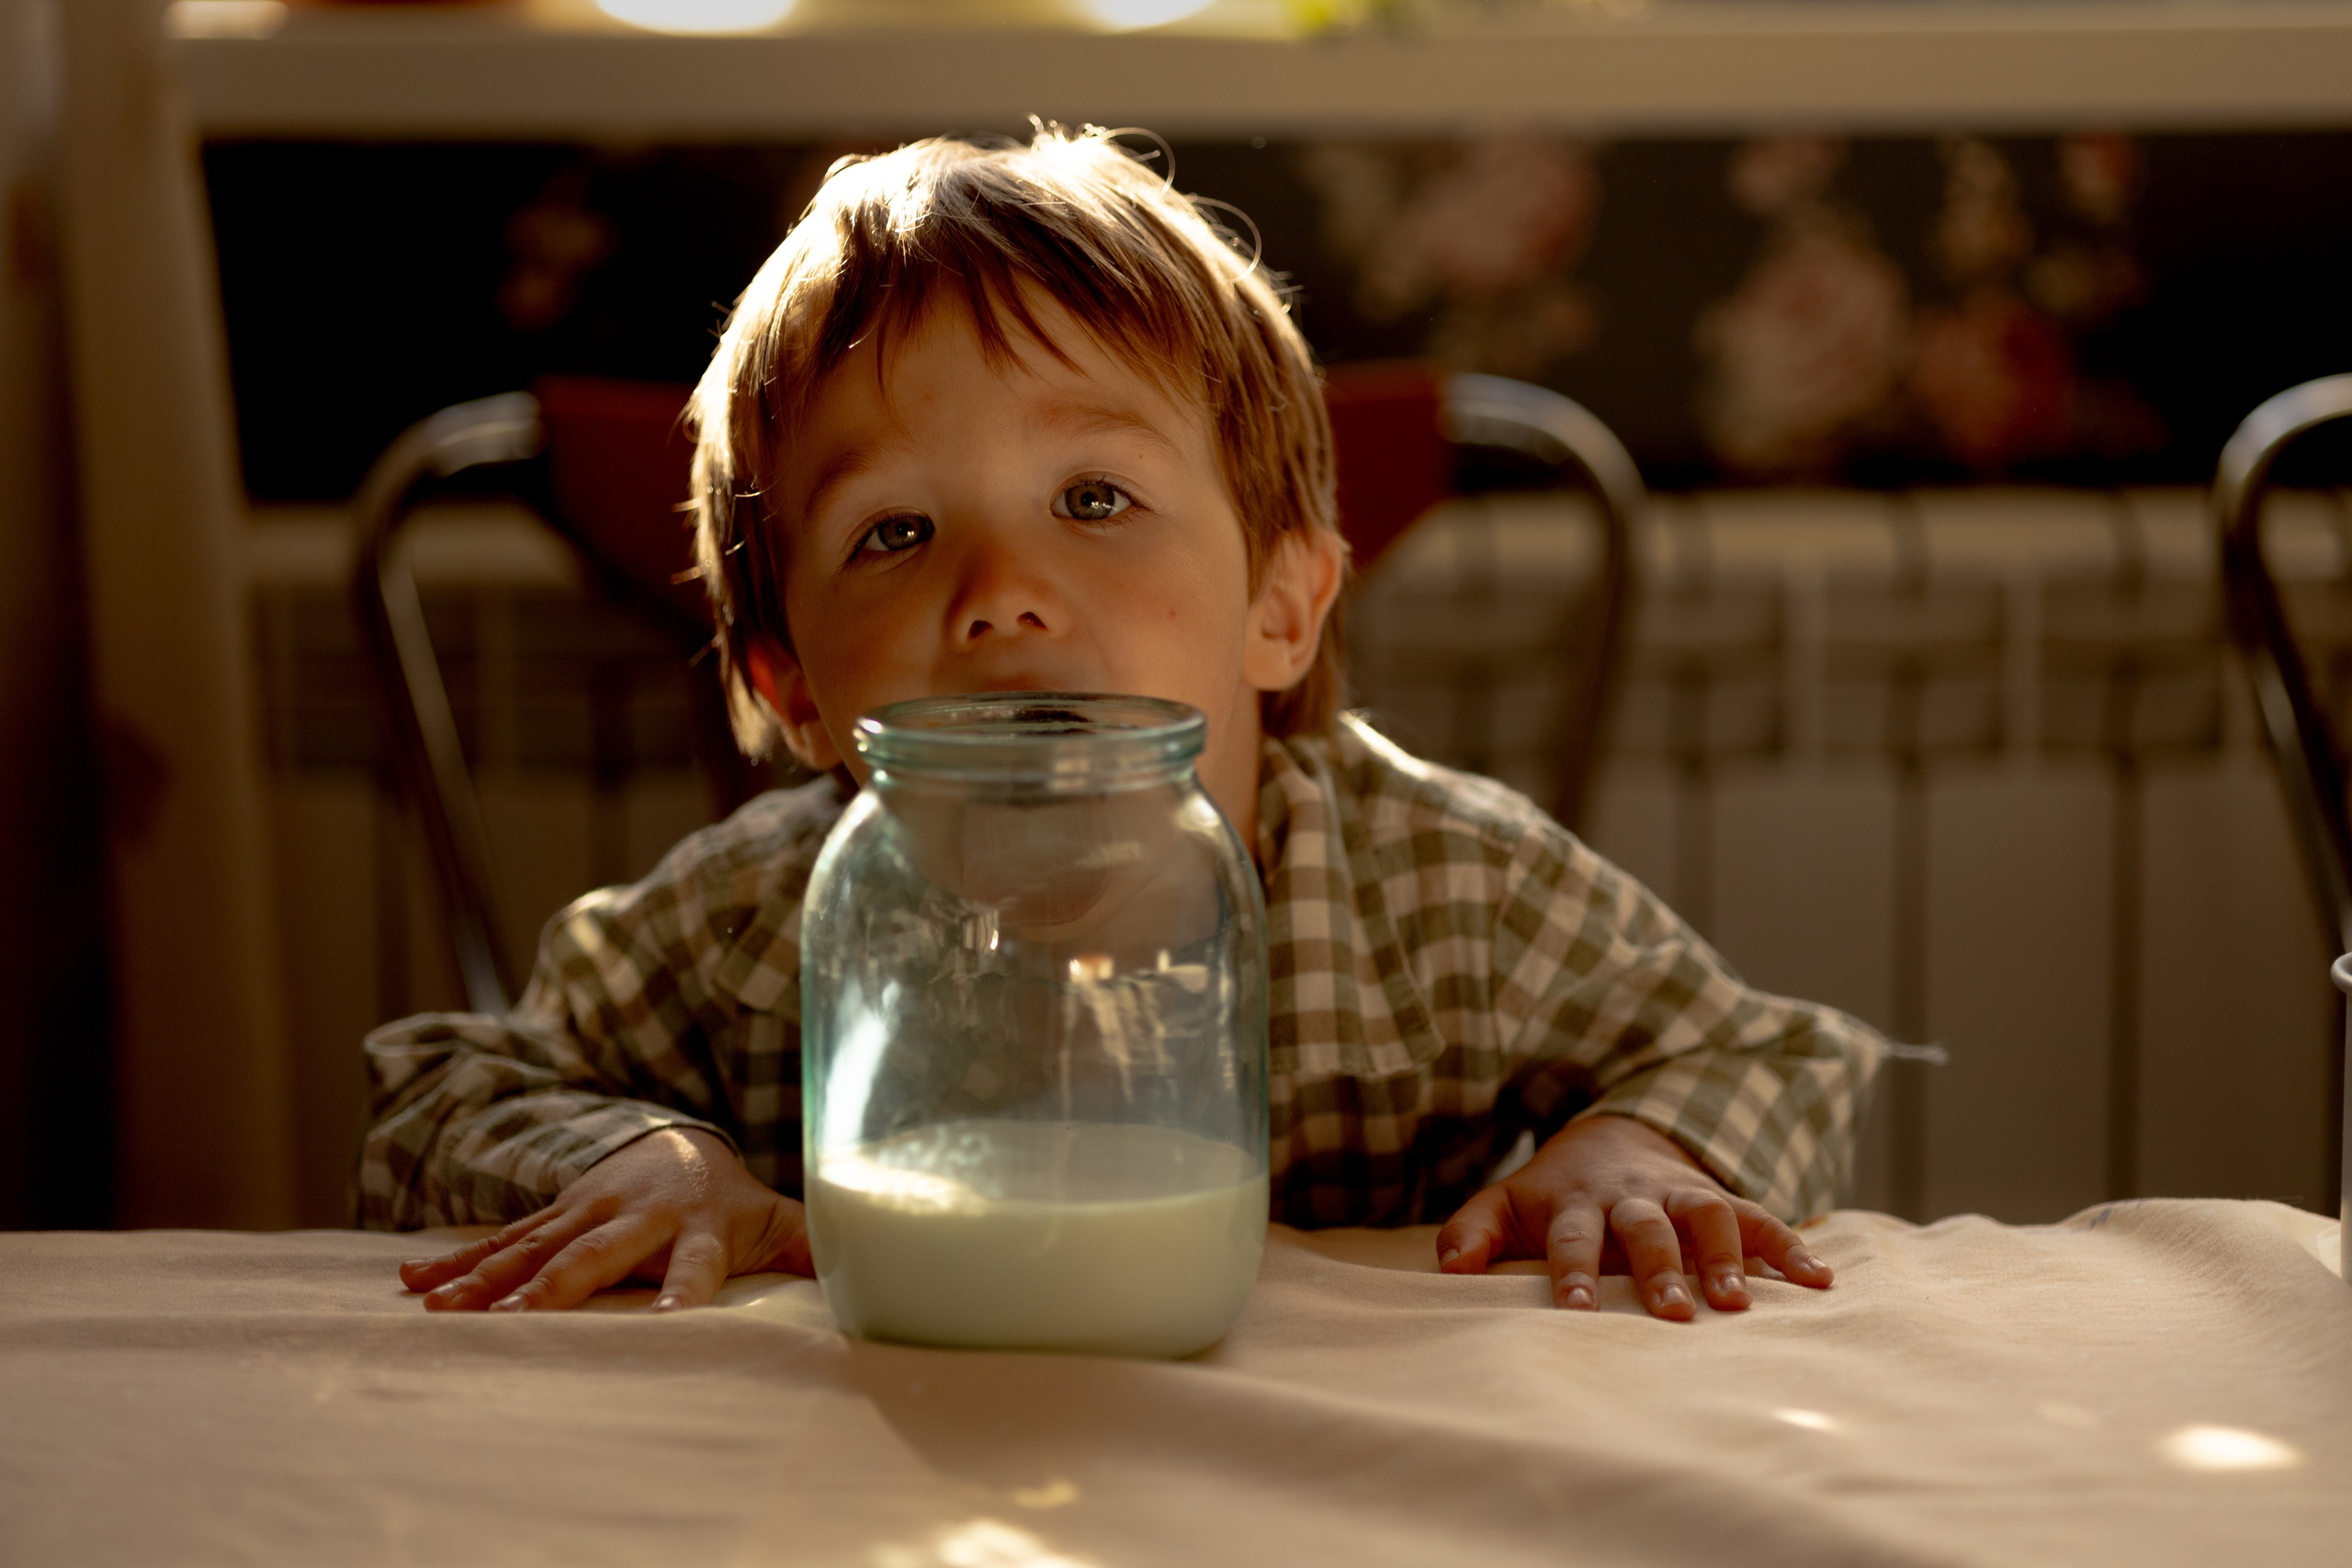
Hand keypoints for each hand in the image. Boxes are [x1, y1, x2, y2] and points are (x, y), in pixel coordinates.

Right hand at [397, 1128, 811, 1313]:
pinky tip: (412, 1285)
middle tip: (512, 1324)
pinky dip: (456, 1261)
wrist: (682, 1142)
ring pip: (533, 1247)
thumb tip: (865, 1276)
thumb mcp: (777, 1221)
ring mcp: (587, 1211)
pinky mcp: (554, 1213)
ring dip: (487, 1281)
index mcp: (698, 1226)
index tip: (669, 1327)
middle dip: (552, 1289)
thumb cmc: (733, 1200)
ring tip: (442, 1313)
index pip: (695, 1265)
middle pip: (593, 1257)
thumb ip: (810, 1250)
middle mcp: (637, 1216)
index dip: (684, 1293)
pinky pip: (500, 1238)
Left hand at [1433, 1114, 1831, 1320]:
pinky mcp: (1719, 1200)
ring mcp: (1681, 1196)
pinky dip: (1791, 1246)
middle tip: (1671, 1314)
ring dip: (1724, 1257)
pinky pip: (1760, 1218)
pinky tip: (1820, 1281)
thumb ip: (1471, 1232)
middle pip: (1646, 1229)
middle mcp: (1632, 1199)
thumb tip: (1447, 1271)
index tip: (1577, 1310)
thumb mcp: (1507, 1203)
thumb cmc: (1555, 1194)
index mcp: (1576, 1203)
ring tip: (1739, 1304)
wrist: (1613, 1137)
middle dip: (1659, 1269)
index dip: (1575, 1270)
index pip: (1572, 1236)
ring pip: (1707, 1218)